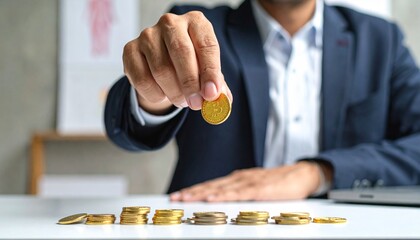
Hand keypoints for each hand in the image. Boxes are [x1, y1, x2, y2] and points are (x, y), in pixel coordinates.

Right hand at [123, 11, 231, 114]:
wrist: (162, 65)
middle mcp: (171, 23)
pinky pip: (142, 79)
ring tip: (182, 101)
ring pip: (161, 69)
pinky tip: (163, 95)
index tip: (211, 94)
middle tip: (196, 104)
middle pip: (181, 52)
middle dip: (190, 83)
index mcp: (196, 23)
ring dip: (173, 92)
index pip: (207, 45)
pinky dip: (155, 94)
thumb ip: (216, 86)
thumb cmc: (191, 66)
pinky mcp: (130, 49)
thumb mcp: (207, 73)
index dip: (210, 72)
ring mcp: (148, 35)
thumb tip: (222, 100)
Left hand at [170, 161, 328, 201]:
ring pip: (220, 188)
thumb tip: (224, 199)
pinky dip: (223, 195)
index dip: (194, 190)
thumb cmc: (279, 182)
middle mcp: (240, 178)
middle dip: (191, 192)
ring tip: (185, 198)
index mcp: (238, 178)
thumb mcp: (256, 186)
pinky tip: (211, 198)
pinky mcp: (260, 189)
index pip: (212, 185)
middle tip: (174, 198)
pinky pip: (238, 193)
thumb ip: (241, 192)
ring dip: (201, 193)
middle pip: (211, 185)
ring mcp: (249, 182)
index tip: (178, 195)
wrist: (302, 174)